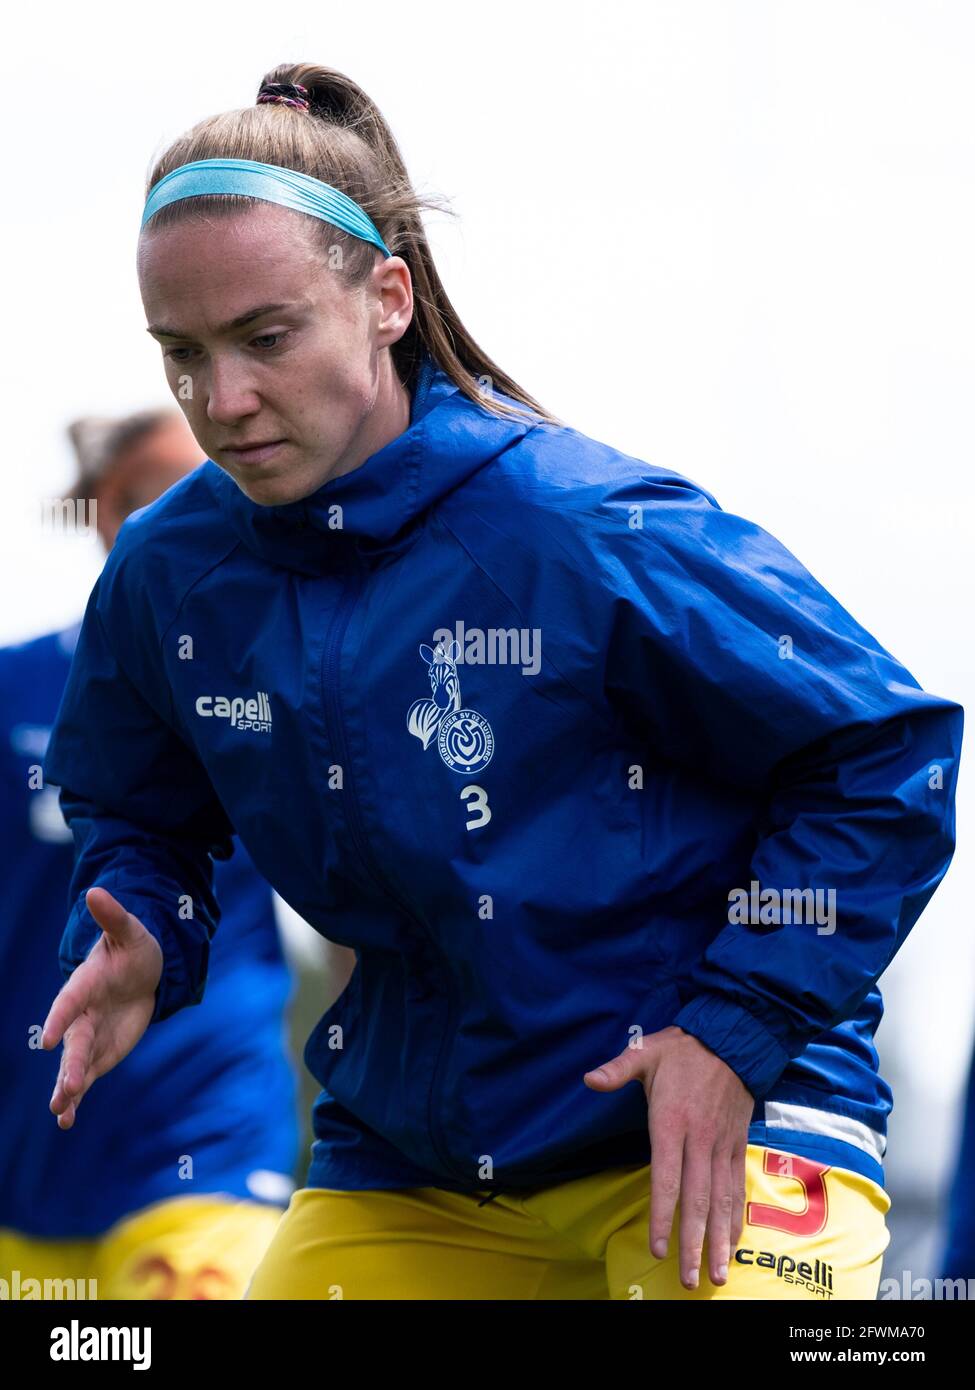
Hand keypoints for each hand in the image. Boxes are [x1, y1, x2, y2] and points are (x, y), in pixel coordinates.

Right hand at [42, 887, 162, 1128]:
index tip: (49, 1038)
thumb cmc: (132, 949)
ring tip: (60, 1112)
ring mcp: (88, 1038)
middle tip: (67, 1089)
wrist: (140, 974)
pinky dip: (75, 1099)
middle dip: (71, 1065)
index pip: (69, 1003)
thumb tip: (96, 891)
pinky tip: (65, 1121)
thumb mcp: (130, 932)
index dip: (60, 1019)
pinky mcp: (99, 1055)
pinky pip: (85, 1079)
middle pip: (74, 1043)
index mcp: (84, 985)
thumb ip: (113, 917)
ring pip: (74, 1067)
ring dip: (67, 1089)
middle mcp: (81, 1016)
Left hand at [584, 1024, 753, 1289]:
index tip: (657, 1248)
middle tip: (690, 1279)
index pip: (666, 1179)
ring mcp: (722, 1145)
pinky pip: (738, 1186)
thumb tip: (588, 1079)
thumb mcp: (646, 1050)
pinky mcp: (737, 1144)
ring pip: (721, 1200)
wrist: (733, 1036)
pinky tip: (732, 1242)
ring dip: (719, 1240)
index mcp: (673, 1122)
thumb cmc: (683, 1048)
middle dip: (693, 1243)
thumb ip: (618, 1069)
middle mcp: (700, 1140)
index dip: (661, 1216)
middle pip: (697, 1200)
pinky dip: (735, 1217)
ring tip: (715, 1274)